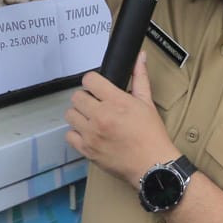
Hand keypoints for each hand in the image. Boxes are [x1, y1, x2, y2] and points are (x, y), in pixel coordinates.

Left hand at [65, 52, 175, 184]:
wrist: (153, 165)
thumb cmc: (152, 135)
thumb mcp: (147, 103)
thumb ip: (140, 78)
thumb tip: (141, 57)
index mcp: (115, 101)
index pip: (89, 80)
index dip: (93, 82)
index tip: (97, 88)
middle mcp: (100, 116)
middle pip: (77, 97)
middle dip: (86, 98)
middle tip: (96, 105)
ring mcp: (91, 134)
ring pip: (70, 115)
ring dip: (79, 115)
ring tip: (91, 119)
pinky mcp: (87, 150)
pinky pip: (69, 135)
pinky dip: (76, 134)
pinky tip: (88, 133)